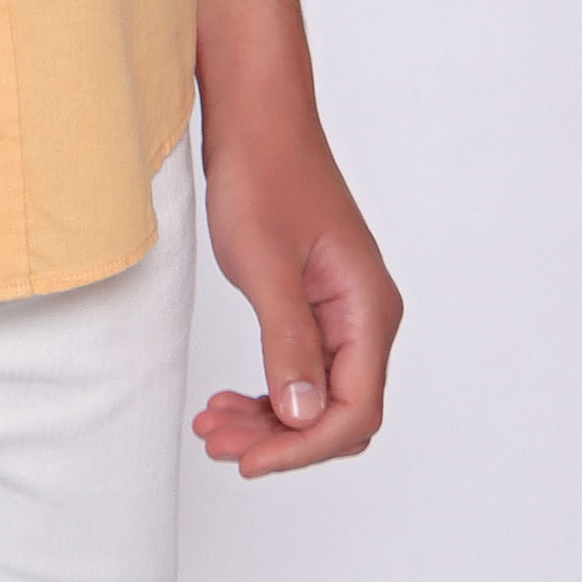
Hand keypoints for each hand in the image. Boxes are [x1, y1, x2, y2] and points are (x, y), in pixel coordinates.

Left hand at [193, 105, 402, 476]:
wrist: (257, 120)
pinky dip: (268, 391)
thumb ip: (288, 342)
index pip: (354, 411)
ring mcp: (344, 312)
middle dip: (279, 439)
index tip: (249, 461)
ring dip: (269, 421)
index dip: (303, 447)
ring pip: (317, 396)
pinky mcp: (317, 305)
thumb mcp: (265, 265)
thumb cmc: (264, 176)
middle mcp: (366, 317)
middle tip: (216, 442)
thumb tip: (304, 417)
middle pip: (338, 413)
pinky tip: (229, 400)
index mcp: (368, 310)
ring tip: (213, 427)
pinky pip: (303, 369)